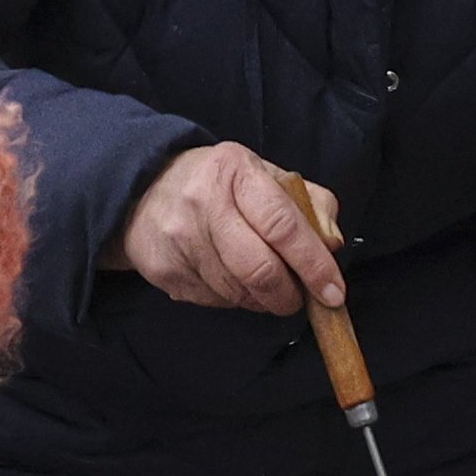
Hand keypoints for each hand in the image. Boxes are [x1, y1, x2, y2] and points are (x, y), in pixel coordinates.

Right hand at [117, 144, 344, 318]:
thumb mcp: (264, 175)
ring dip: (262, 299)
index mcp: (236, 172)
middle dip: (289, 295)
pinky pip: (215, 302)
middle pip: (260, 270)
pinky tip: (230, 278)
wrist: (143, 189)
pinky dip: (233, 299)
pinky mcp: (165, 271)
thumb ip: (309, 203)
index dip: (314, 264)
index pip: (283, 226)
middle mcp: (204, 204)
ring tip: (264, 283)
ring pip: (238, 293)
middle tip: (299, 299)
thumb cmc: (217, 184)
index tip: (333, 292)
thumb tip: (332, 242)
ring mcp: (180, 240)